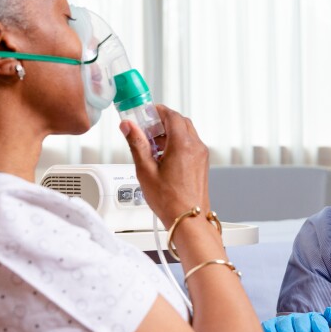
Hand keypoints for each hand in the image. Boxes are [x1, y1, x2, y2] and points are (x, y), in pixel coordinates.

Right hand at [122, 104, 209, 221]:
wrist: (188, 220)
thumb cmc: (170, 200)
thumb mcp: (145, 170)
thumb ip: (136, 143)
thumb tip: (128, 126)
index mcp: (183, 144)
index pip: (171, 115)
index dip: (157, 111)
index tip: (145, 113)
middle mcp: (196, 147)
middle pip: (180, 122)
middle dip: (162, 122)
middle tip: (145, 129)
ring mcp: (201, 156)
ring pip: (186, 133)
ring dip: (169, 134)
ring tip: (151, 146)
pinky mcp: (202, 165)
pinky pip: (190, 145)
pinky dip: (177, 144)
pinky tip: (163, 157)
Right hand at [262, 307, 330, 331]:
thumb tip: (330, 311)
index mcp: (312, 320)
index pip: (316, 320)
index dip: (319, 327)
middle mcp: (297, 319)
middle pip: (300, 322)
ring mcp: (284, 322)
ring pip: (284, 324)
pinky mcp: (271, 327)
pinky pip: (268, 325)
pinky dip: (268, 328)